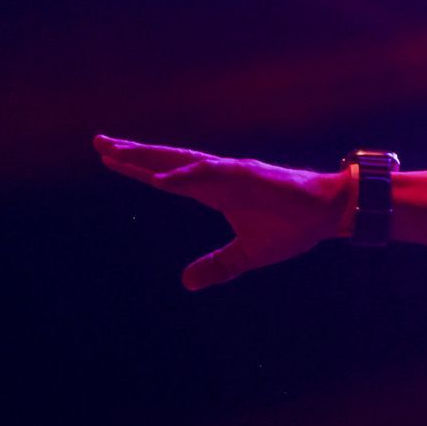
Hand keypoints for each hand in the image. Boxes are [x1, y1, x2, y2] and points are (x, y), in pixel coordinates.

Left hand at [94, 134, 343, 289]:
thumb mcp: (247, 255)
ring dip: (149, 158)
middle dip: (132, 153)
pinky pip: (209, 175)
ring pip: (181, 162)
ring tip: (117, 153)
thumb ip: (217, 266)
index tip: (109, 159)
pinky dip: (184, 175)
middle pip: (166, 161)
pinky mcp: (247, 175)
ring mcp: (230, 173)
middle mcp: (217, 176)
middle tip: (98, 142)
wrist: (328, 214)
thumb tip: (185, 283)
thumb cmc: (292, 227)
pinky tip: (160, 177)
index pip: (167, 176)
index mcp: (214, 191)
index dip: (138, 168)